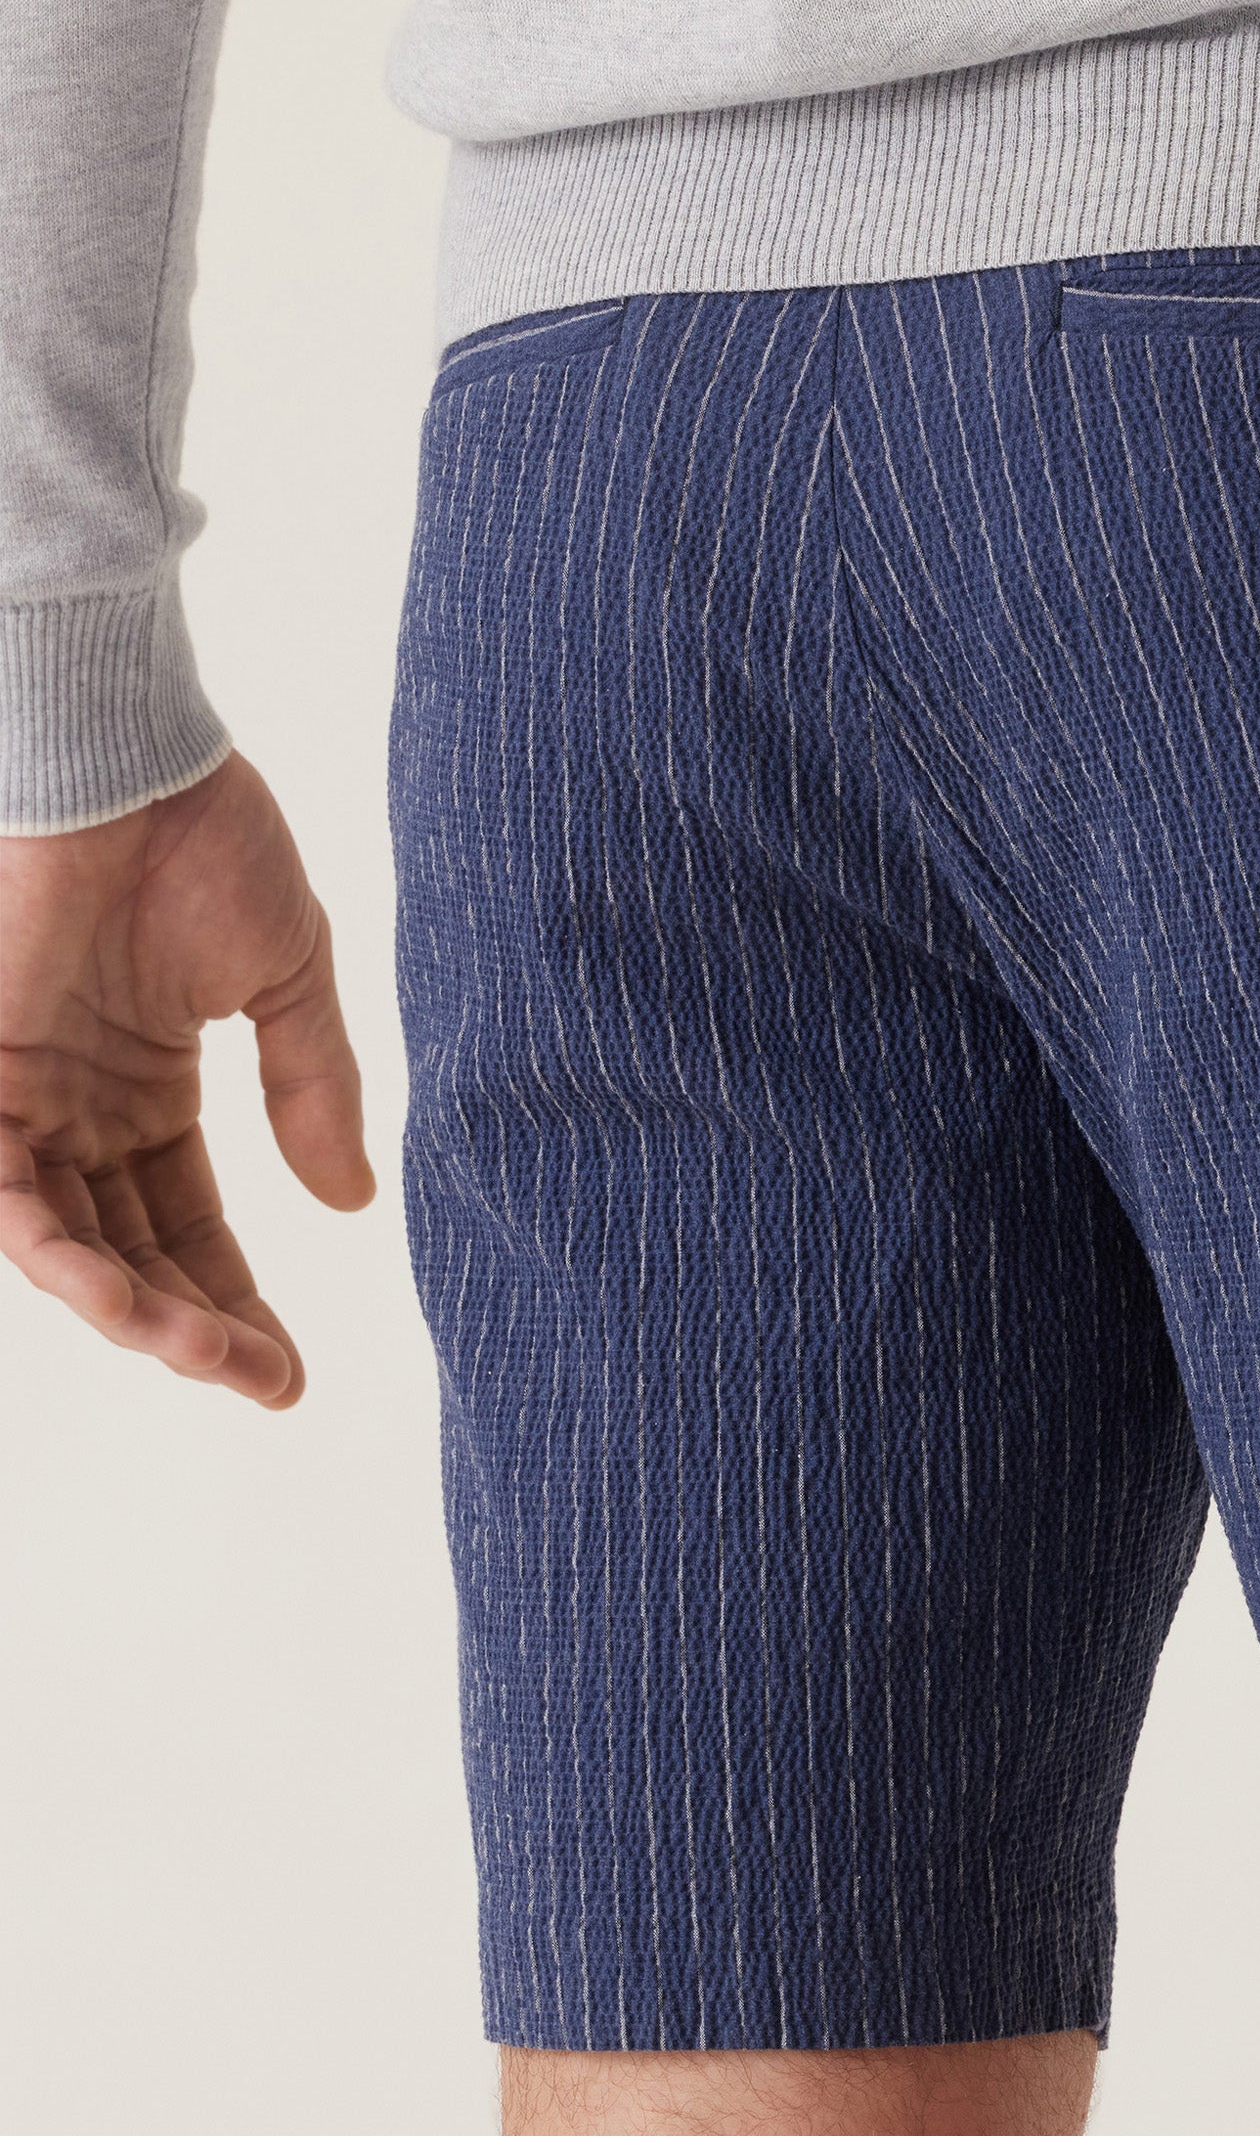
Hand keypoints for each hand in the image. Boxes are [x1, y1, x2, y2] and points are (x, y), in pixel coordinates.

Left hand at [0, 752, 370, 1408]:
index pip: (183, 1223)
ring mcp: (21, 1094)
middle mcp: (73, 1103)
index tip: (290, 1374)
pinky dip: (58, 1260)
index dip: (235, 1300)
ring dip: (135, 1314)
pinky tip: (126, 1309)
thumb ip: (313, 1092)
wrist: (120, 755)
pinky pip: (5, 1201)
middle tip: (264, 1381)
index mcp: (143, 1082)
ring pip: (64, 1246)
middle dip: (196, 1328)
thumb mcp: (285, 982)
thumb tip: (350, 1203)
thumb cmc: (201, 838)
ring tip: (210, 1360)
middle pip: (127, 1252)